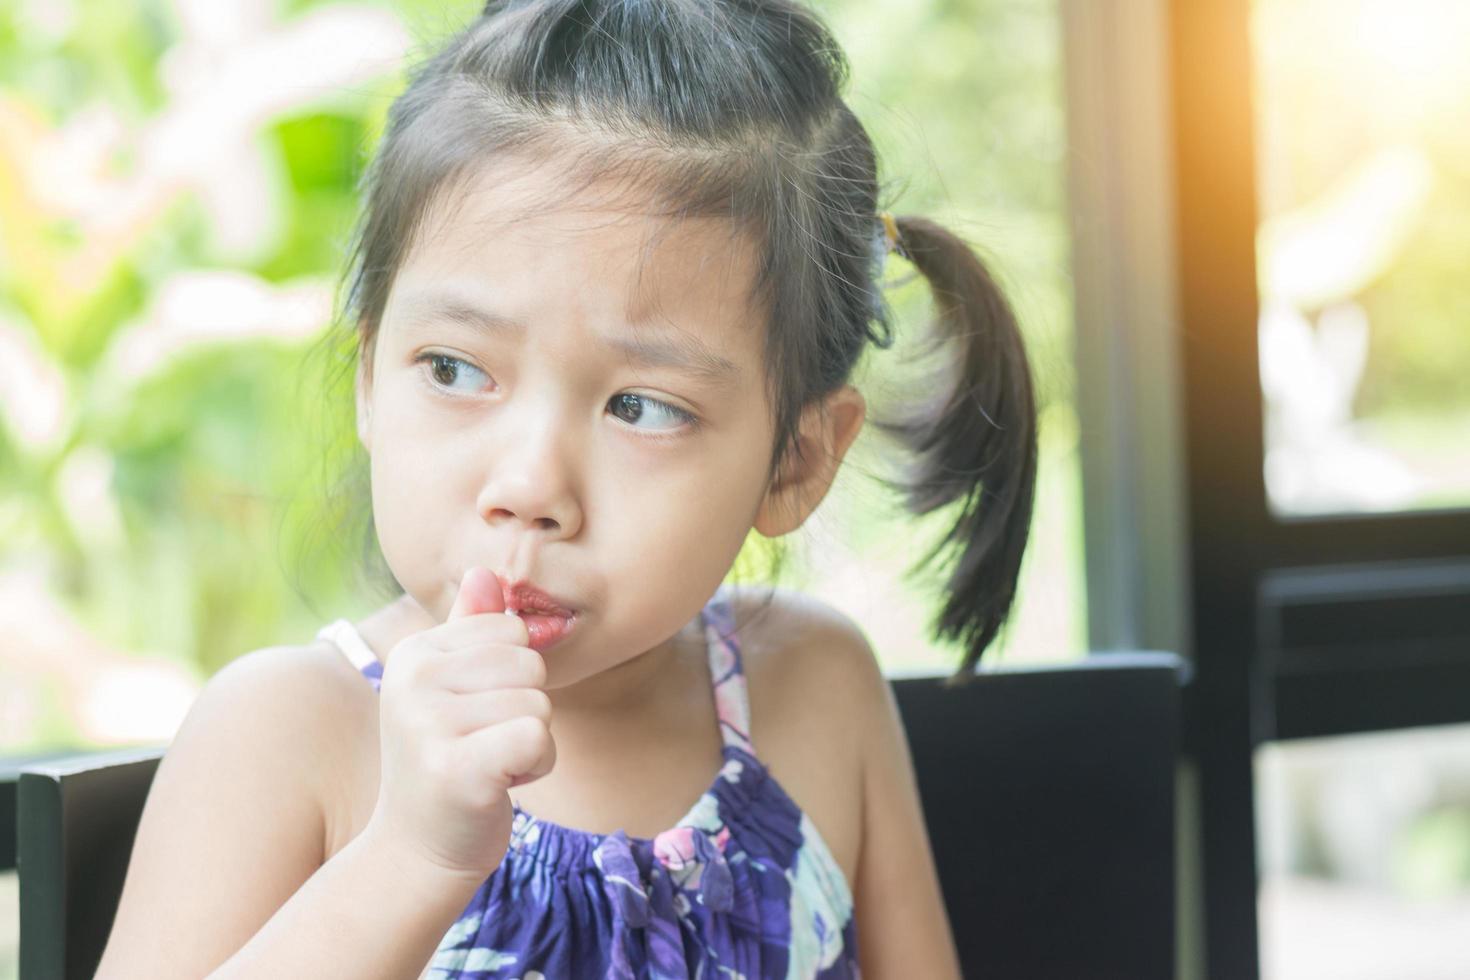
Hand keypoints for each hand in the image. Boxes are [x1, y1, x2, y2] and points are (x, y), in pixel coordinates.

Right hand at [367, 567, 555, 882]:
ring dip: (529, 743)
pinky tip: (498, 785)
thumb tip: (486, 571)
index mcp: (415, 651)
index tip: (477, 714)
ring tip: (487, 765)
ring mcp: (430, 723)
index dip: (514, 677)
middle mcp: (414, 679)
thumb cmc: (447, 759)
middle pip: (530, 665)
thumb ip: (470, 629)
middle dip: (525, 710)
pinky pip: (538, 739)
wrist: (418, 848)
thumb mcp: (450, 688)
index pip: (513, 630)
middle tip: (483, 745)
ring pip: (539, 705)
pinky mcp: (457, 768)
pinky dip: (534, 767)